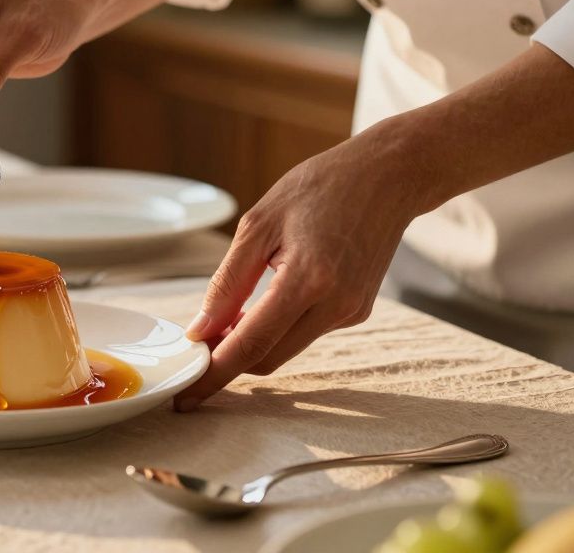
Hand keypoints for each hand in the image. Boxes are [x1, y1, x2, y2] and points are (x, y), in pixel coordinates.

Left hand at [173, 128, 427, 409]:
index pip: (250, 344)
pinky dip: (279, 328)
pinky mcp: (358, 311)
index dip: (214, 374)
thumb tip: (200, 329)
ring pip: (287, 349)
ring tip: (228, 315)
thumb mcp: (259, 224)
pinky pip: (306, 332)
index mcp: (307, 279)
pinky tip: (268, 299)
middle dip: (229, 361)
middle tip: (198, 346)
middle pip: (268, 358)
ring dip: (253, 343)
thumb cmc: (320, 187)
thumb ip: (228, 283)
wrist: (388, 177)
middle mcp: (335, 304)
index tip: (185, 396)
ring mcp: (351, 312)